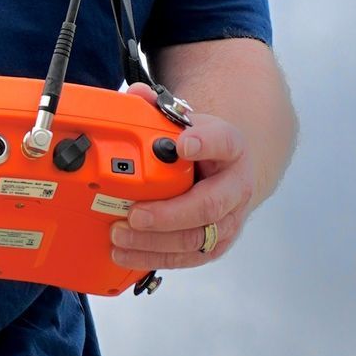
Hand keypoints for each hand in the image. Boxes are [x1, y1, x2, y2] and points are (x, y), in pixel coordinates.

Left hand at [108, 95, 253, 274]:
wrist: (227, 175)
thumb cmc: (203, 150)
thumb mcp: (187, 125)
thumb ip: (160, 111)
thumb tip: (136, 96)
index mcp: (231, 148)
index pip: (223, 142)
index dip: (204, 143)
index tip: (183, 144)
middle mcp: (236, 187)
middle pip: (209, 205)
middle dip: (168, 214)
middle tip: (134, 213)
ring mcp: (228, 220)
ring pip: (196, 238)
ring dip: (155, 242)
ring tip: (119, 235)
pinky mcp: (215, 245)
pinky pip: (187, 258)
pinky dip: (154, 258)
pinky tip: (126, 254)